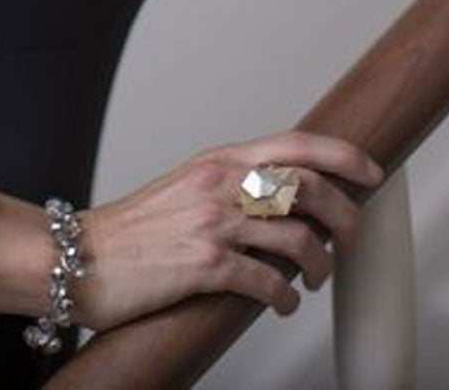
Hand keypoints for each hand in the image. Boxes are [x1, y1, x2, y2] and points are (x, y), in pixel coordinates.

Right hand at [76, 132, 383, 331]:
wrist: (78, 257)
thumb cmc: (130, 230)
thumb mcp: (186, 186)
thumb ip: (230, 184)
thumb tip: (280, 197)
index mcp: (219, 160)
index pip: (296, 144)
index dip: (343, 156)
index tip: (370, 171)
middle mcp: (220, 184)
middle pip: (309, 187)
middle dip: (345, 216)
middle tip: (349, 239)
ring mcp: (213, 223)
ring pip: (298, 236)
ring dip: (319, 263)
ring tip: (314, 278)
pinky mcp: (204, 265)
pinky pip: (267, 280)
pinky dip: (285, 296)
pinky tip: (282, 303)